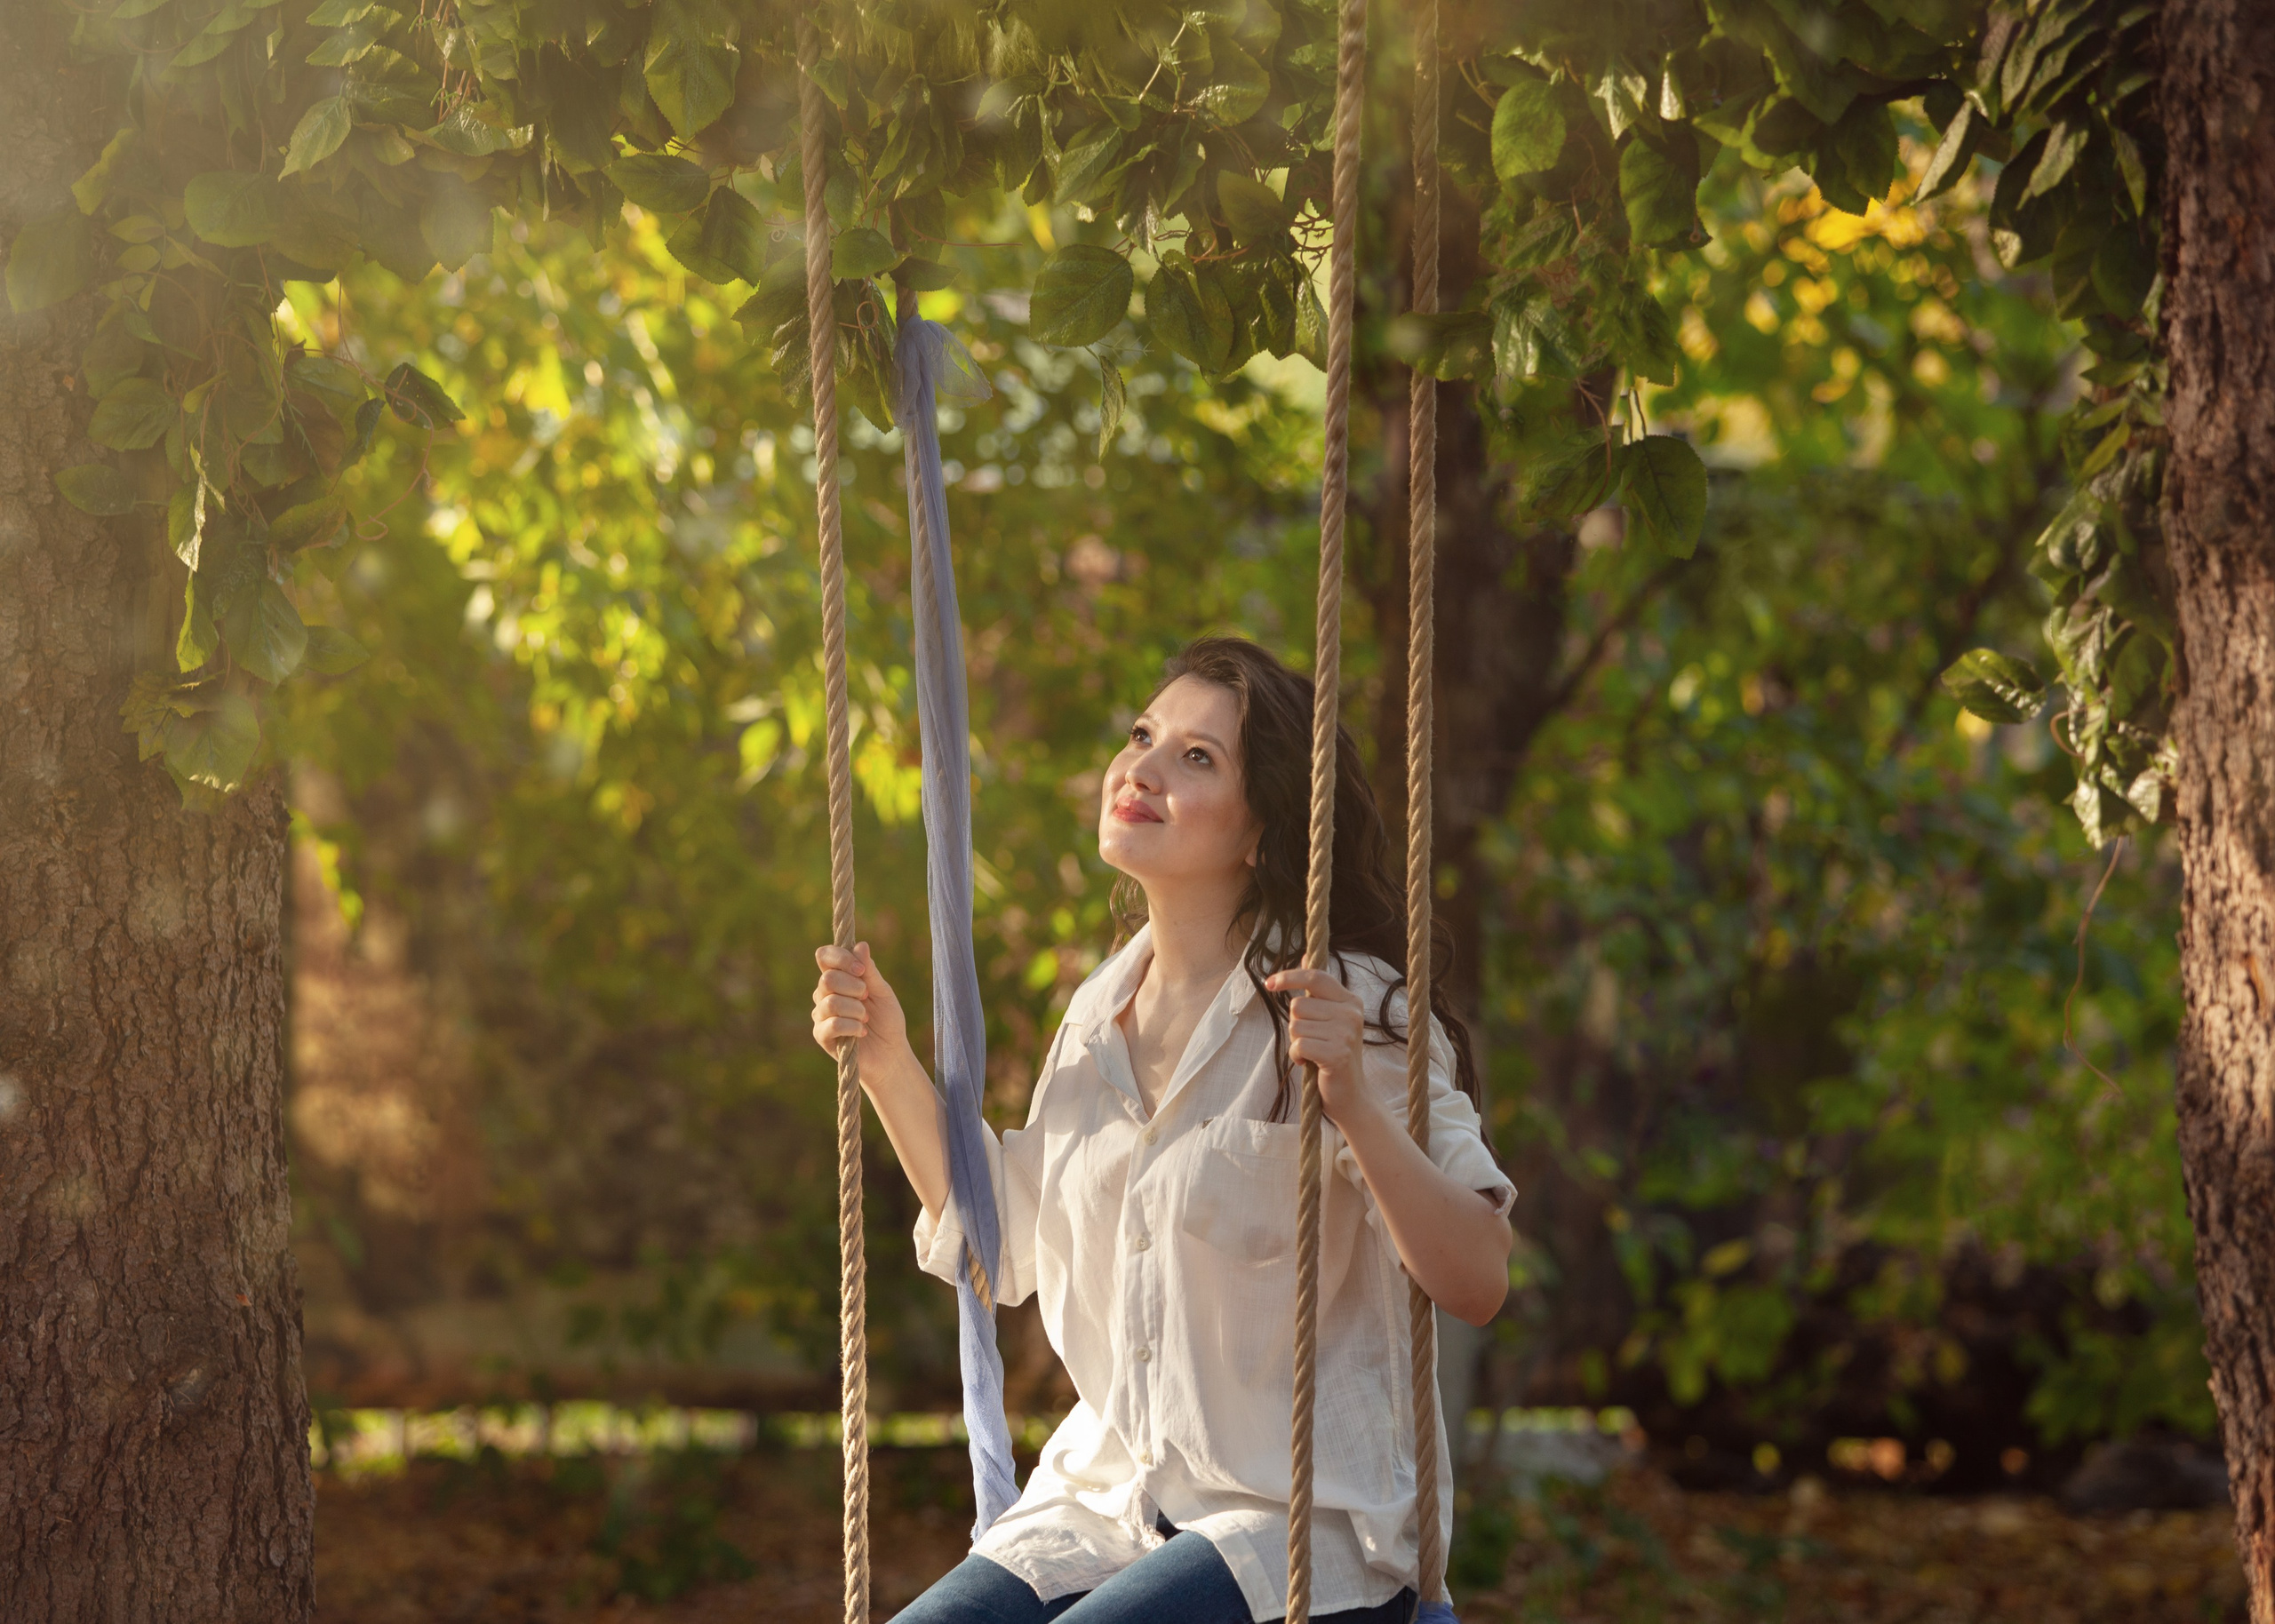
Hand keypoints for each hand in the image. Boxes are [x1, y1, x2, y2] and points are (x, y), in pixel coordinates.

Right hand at [811, 943, 910, 1078]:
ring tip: (866, 1018)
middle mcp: (825, 994)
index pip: (824, 956)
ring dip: (855, 1009)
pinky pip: (832, 1024)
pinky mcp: (822, 1036)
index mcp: (839, 978)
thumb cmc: (887, 1020)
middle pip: (827, 978)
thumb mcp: (883, 992)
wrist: (890, 1054)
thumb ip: (870, 971)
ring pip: (830, 1002)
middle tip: (867, 998)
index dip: (840, 958)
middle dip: (854, 987)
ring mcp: (821, 1015)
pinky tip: (862, 1032)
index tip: (861, 970)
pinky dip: (852, 1026)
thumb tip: (861, 945)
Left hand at [1264, 967, 1378, 1130]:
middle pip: (1298, 1005)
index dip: (1289, 977)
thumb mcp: (1329, 1018)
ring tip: (1313, 1053)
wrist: (1350, 1095)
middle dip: (1296, 1024)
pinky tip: (1309, 1064)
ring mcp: (1346, 1033)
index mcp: (1350, 1001)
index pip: (1315, 976)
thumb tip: (1304, 957)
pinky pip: (1298, 1045)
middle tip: (1312, 1040)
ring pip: (1296, 1025)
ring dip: (1296, 1042)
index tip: (1269, 983)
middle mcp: (1352, 1014)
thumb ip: (1318, 991)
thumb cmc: (1333, 1055)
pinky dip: (1297, 1057)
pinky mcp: (1337, 1053)